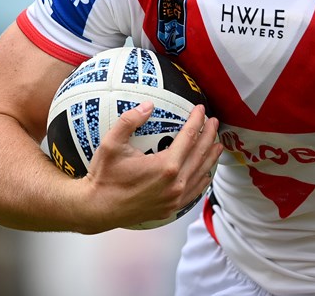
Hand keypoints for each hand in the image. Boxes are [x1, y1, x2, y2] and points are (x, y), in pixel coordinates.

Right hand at [80, 102, 221, 231]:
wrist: (96, 209)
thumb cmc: (103, 176)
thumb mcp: (111, 144)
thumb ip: (130, 121)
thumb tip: (148, 105)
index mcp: (165, 167)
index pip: (189, 138)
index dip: (197, 121)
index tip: (201, 109)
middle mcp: (175, 184)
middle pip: (200, 154)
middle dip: (209, 135)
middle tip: (215, 121)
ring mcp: (174, 199)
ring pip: (201, 174)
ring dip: (211, 157)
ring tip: (218, 144)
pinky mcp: (170, 209)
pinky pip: (194, 192)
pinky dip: (203, 179)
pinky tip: (206, 172)